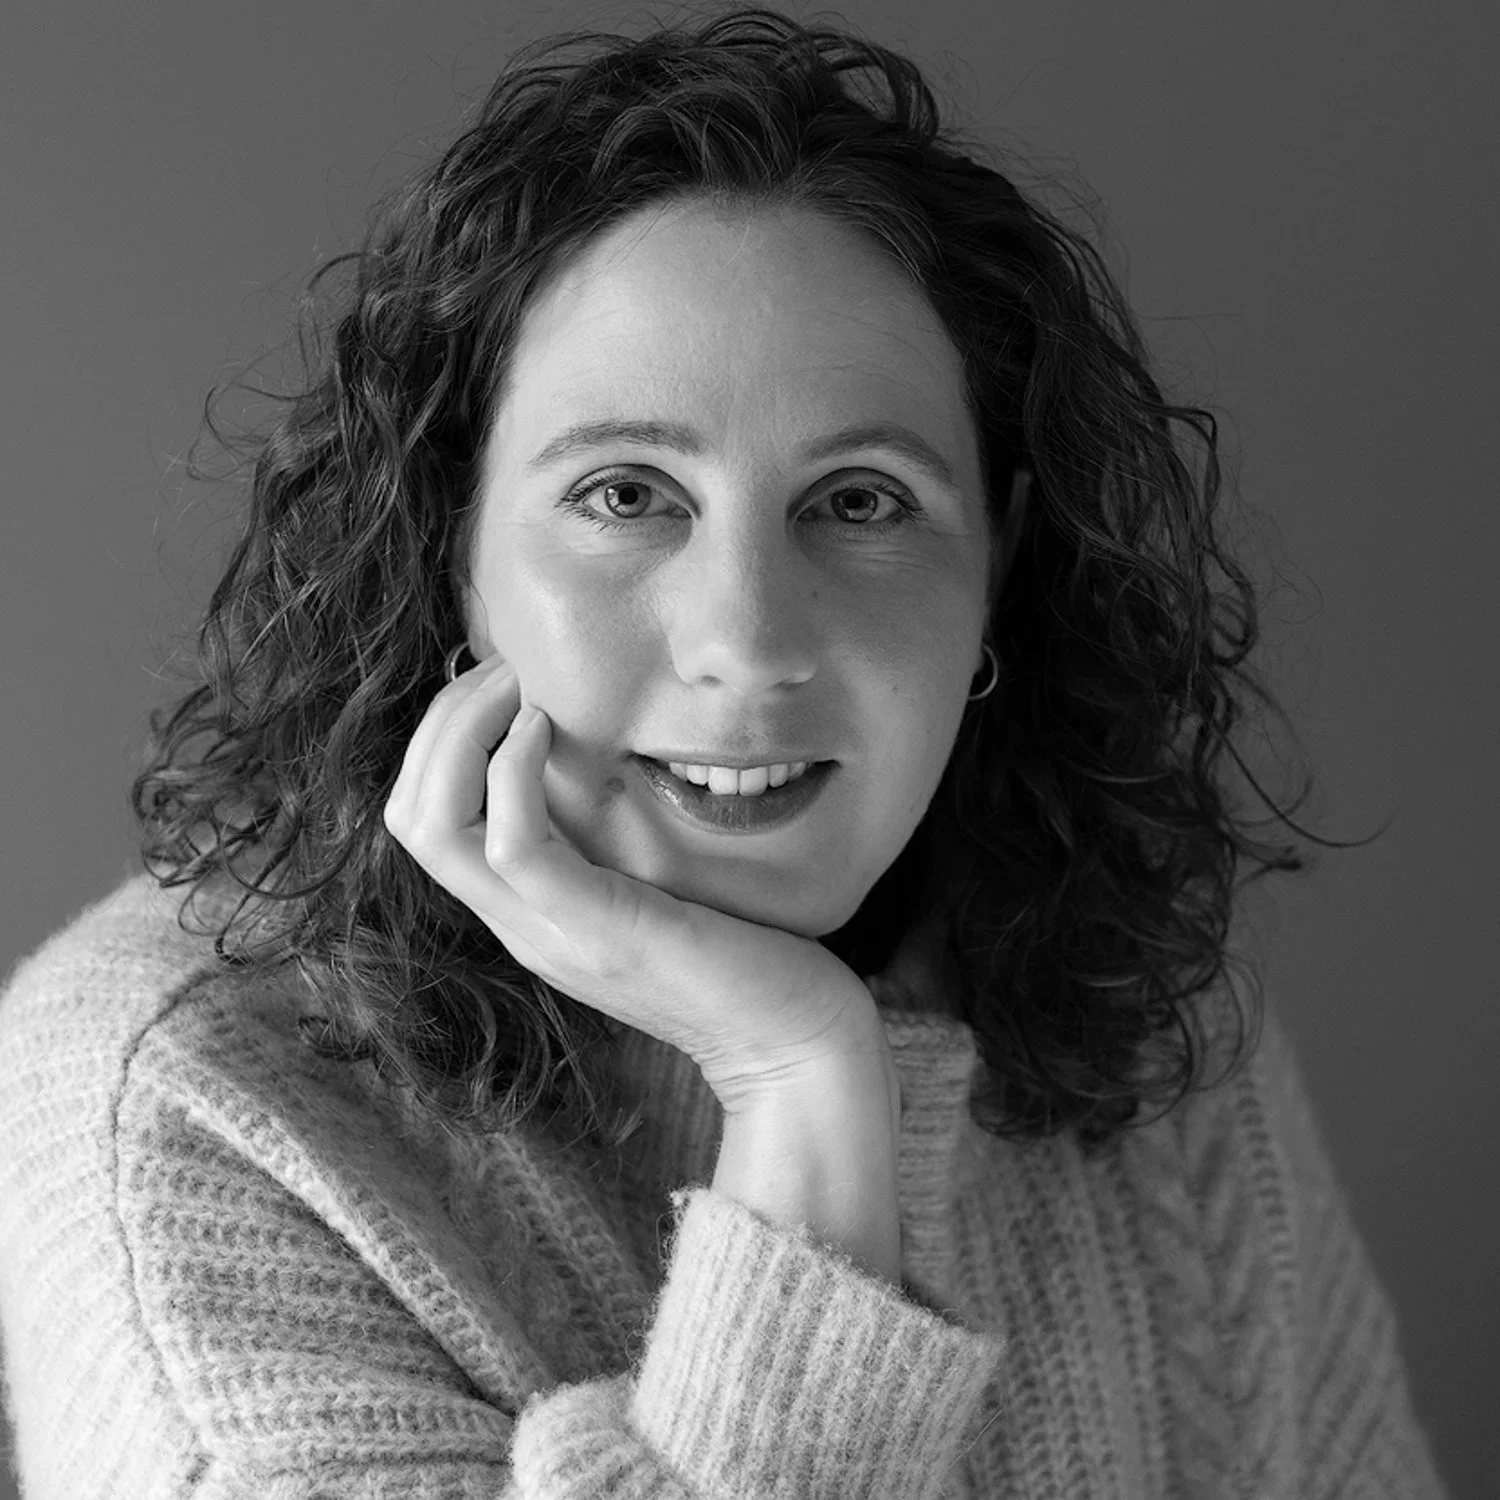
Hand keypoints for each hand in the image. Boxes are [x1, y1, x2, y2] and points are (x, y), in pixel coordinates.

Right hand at [383, 654, 890, 1108]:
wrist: (793, 1044)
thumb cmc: (743, 952)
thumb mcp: (655, 882)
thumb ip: (613, 836)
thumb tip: (603, 752)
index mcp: (529, 911)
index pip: (423, 819)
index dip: (440, 737)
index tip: (500, 683)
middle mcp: (521, 925)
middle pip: (410, 816)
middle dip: (440, 721)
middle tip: (503, 669)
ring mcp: (550, 932)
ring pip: (434, 827)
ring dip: (463, 731)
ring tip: (519, 687)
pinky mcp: (597, 930)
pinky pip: (514, 844)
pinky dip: (514, 771)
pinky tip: (549, 728)